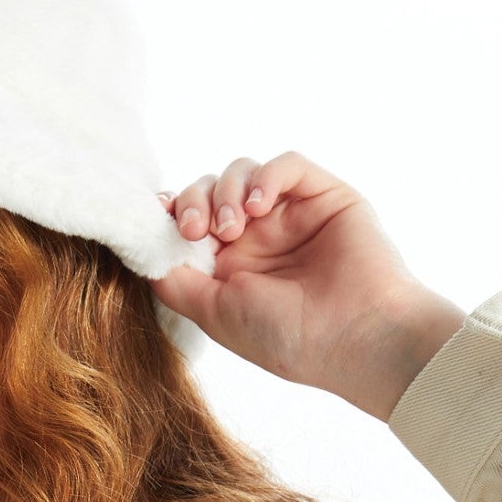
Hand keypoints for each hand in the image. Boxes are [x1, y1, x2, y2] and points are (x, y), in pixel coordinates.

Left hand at [151, 152, 464, 419]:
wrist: (355, 338)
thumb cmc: (288, 337)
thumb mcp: (215, 314)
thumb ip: (176, 282)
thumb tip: (147, 251)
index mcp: (231, 268)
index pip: (190, 222)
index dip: (171, 215)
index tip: (158, 220)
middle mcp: (259, 238)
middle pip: (209, 190)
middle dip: (194, 202)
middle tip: (197, 229)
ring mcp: (290, 215)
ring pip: (242, 171)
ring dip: (226, 191)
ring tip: (233, 225)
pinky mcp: (323, 195)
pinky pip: (286, 164)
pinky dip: (265, 177)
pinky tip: (258, 207)